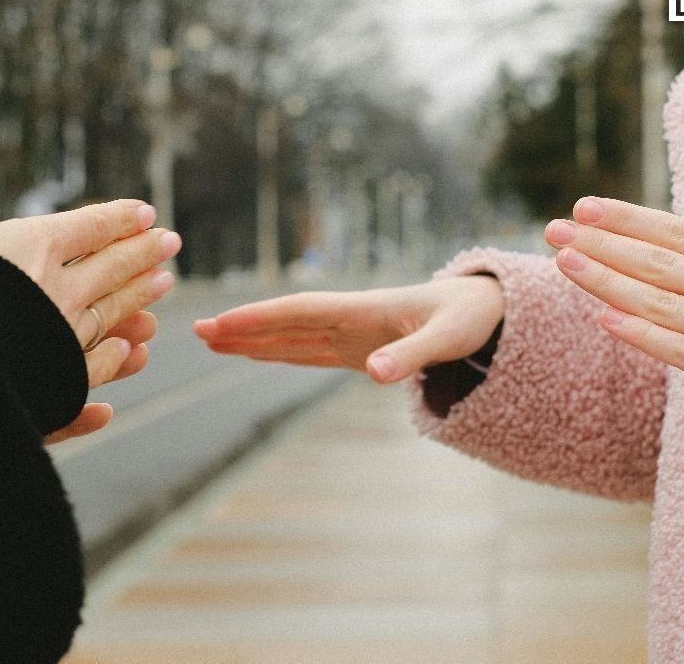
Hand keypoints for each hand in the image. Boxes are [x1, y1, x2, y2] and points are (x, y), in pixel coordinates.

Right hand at [0, 132, 181, 437]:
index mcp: (38, 247)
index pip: (91, 227)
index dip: (119, 218)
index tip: (145, 213)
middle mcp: (62, 288)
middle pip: (113, 265)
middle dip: (143, 251)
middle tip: (172, 242)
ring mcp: (66, 334)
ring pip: (114, 309)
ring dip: (141, 294)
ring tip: (166, 282)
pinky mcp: (62, 376)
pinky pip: (98, 364)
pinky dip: (117, 356)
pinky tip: (131, 351)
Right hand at [194, 276, 503, 382]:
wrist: (488, 309)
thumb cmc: (469, 319)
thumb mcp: (447, 339)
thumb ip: (411, 355)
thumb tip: (373, 373)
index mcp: (362, 310)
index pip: (299, 313)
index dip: (260, 319)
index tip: (222, 324)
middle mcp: (349, 319)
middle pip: (285, 322)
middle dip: (242, 327)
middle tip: (196, 331)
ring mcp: (351, 333)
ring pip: (291, 335)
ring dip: (253, 338)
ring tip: (212, 340)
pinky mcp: (359, 348)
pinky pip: (309, 349)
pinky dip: (280, 351)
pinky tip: (257, 352)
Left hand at [545, 183, 683, 427]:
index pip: (677, 233)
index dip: (628, 219)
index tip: (585, 207)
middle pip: (658, 262)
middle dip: (601, 244)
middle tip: (553, 230)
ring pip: (662, 303)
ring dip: (608, 282)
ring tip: (565, 263)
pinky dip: (644, 335)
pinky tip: (606, 320)